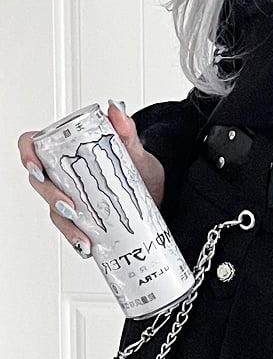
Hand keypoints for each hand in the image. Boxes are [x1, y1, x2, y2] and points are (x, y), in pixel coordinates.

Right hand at [18, 101, 165, 258]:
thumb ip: (125, 130)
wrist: (160, 193)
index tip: (37, 167)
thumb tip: (116, 111)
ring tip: (84, 238)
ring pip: (57, 213)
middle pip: (42, 185)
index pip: (32, 145)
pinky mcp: (86, 220)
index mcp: (65, 150)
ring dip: (67, 227)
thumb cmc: (139, 167)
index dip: (27, 154)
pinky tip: (88, 247)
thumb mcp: (134, 148)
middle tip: (71, 208)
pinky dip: (79, 240)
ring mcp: (74, 199)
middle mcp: (64, 175)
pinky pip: (74, 230)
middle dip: (53, 199)